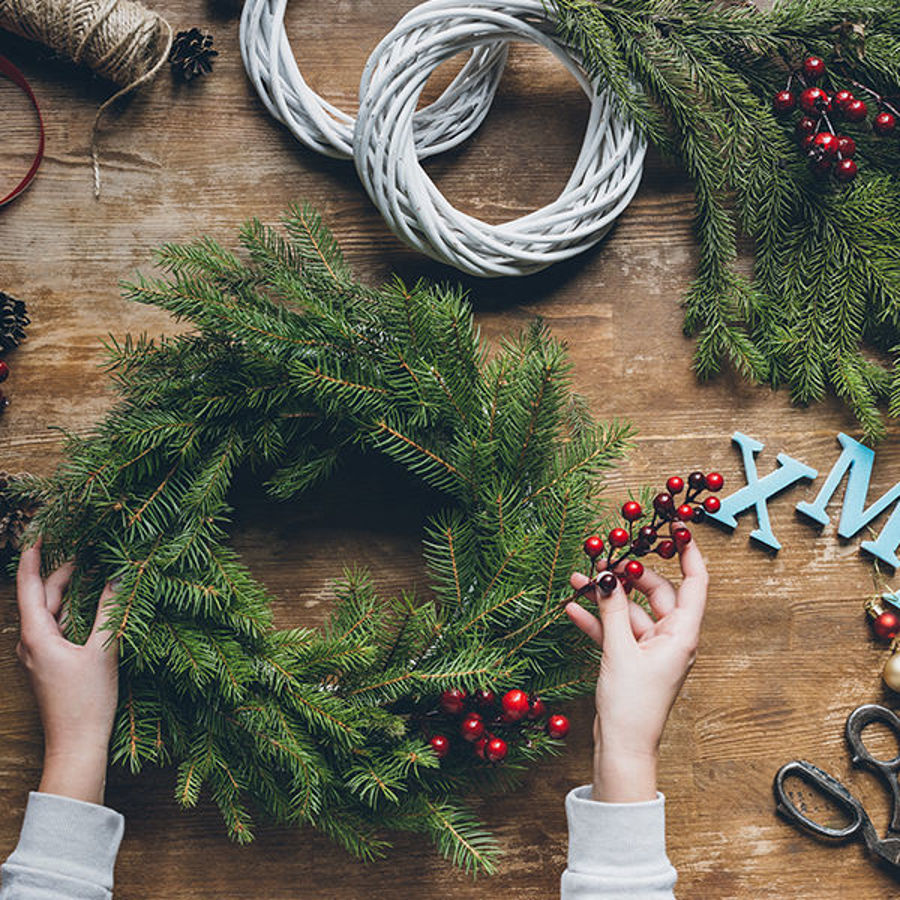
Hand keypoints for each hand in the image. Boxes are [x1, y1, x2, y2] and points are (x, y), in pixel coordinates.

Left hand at [16, 539, 118, 804]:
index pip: (29, 585)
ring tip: (89, 572)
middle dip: (60, 572)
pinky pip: (56, 629)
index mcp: (37, 635)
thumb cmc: (87, 701)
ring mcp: (38, 656)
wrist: (76, 745)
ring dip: (67, 592)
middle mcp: (31, 643)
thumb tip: (120, 577)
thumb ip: (111, 611)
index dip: (33, 558)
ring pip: (49, 613)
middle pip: (41, 597)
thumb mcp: (104, 650)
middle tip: (84, 550)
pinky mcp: (49, 666)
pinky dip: (71, 611)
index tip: (40, 535)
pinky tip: (90, 608)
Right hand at [566, 538, 707, 801]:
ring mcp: (650, 649)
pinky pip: (616, 631)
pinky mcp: (631, 660)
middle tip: (605, 558)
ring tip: (578, 579)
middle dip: (628, 576)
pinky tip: (573, 608)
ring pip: (630, 611)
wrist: (622, 748)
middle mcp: (671, 638)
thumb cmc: (632, 705)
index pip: (695, 584)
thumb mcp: (619, 651)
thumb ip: (612, 610)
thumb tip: (606, 576)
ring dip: (605, 597)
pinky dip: (597, 620)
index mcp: (682, 635)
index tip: (677, 528)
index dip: (689, 554)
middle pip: (656, 593)